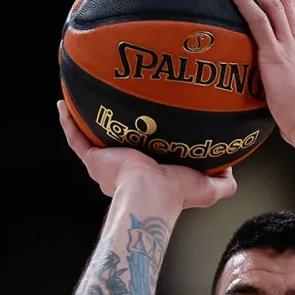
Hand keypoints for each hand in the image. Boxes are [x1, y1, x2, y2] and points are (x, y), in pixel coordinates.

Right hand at [58, 100, 237, 209]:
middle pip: (117, 145)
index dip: (147, 143)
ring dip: (86, 120)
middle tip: (119, 106)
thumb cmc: (176, 195)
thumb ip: (224, 182)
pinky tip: (63, 103)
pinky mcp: (93, 159)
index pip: (146, 157)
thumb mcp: (209, 188)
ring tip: (84, 100)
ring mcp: (105, 165)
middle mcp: (123, 171)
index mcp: (148, 177)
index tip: (151, 125)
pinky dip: (67, 121)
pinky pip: (75, 137)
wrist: (150, 195)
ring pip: (92, 138)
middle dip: (115, 129)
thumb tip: (231, 169)